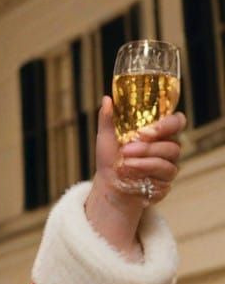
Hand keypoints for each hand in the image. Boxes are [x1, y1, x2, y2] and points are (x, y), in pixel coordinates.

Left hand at [94, 95, 185, 209]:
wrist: (108, 185)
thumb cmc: (111, 158)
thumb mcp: (106, 137)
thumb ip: (108, 118)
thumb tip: (107, 99)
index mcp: (159, 133)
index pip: (177, 122)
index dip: (168, 124)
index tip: (147, 130)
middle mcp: (168, 147)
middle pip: (174, 142)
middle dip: (151, 144)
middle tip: (131, 146)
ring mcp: (169, 165)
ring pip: (169, 159)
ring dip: (145, 158)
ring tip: (124, 160)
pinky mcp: (166, 182)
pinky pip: (163, 175)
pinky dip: (145, 171)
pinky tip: (130, 171)